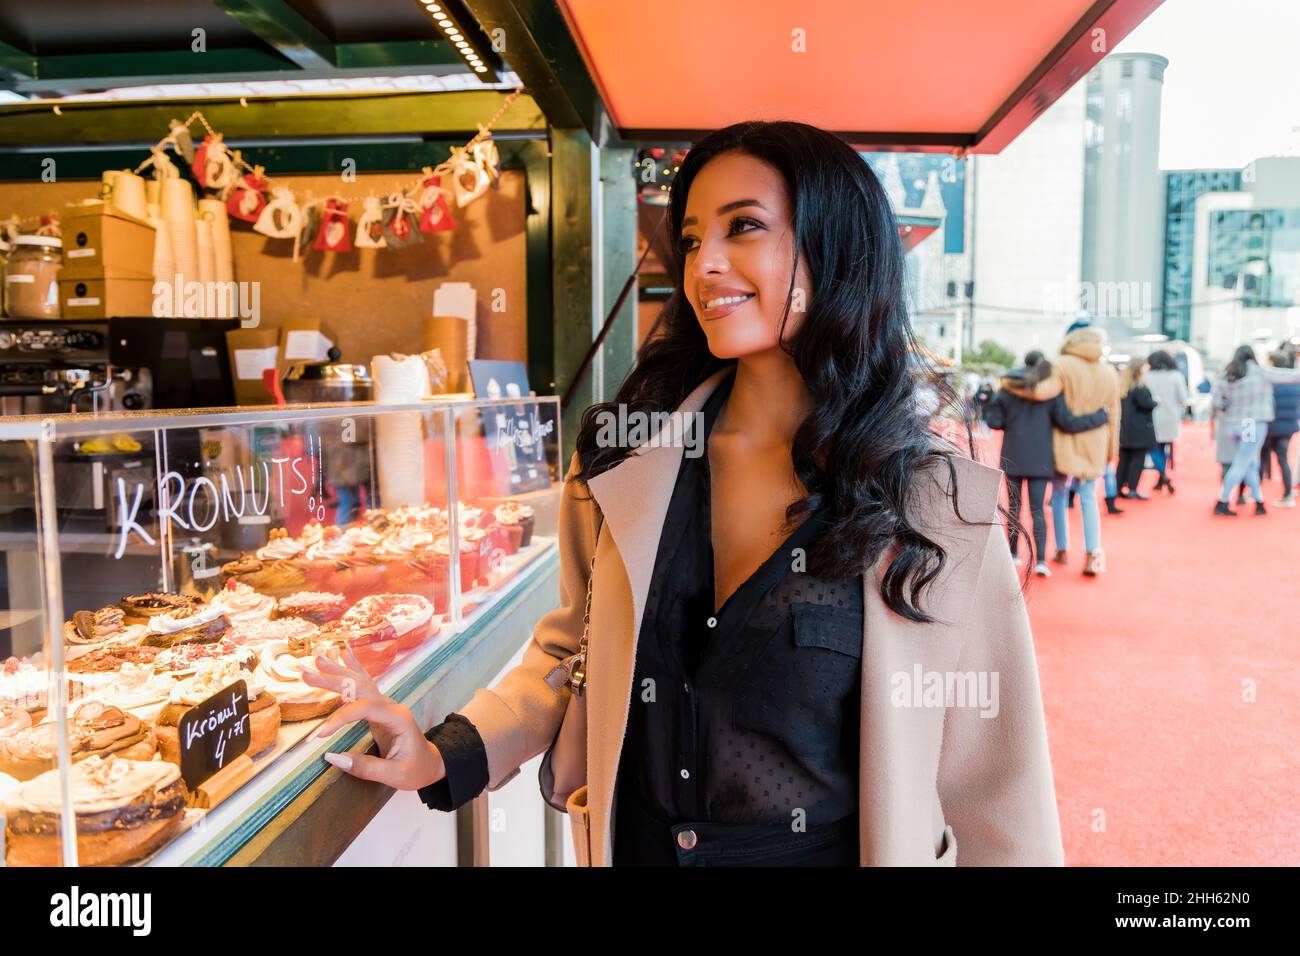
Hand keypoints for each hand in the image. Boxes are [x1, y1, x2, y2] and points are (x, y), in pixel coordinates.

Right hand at [302, 649, 445, 790]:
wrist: (430, 764)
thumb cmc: (415, 770)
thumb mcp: (394, 775)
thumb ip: (366, 768)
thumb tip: (333, 758)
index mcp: (398, 718)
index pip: (364, 709)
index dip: (341, 718)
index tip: (321, 734)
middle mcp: (391, 706)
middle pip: (360, 687)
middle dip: (334, 679)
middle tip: (308, 672)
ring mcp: (385, 705)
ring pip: (360, 683)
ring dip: (338, 672)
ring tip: (317, 660)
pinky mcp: (378, 709)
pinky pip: (363, 687)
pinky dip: (351, 672)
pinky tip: (343, 656)